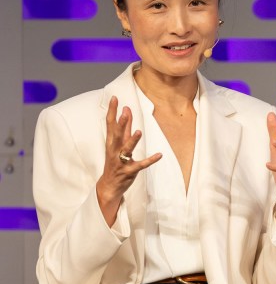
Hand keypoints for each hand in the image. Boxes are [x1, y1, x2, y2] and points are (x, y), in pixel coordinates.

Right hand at [96, 96, 161, 225]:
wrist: (109, 185)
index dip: (112, 111)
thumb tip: (126, 111)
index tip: (114, 98)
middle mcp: (114, 150)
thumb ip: (124, 128)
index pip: (110, 124)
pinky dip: (150, 160)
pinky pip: (140, 165)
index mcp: (111, 142)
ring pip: (126, 149)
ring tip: (139, 131)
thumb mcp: (118, 144)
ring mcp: (121, 161)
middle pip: (116, 135)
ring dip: (132, 141)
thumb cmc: (115, 161)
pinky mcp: (129, 171)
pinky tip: (159, 155)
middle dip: (120, 123)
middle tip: (125, 111)